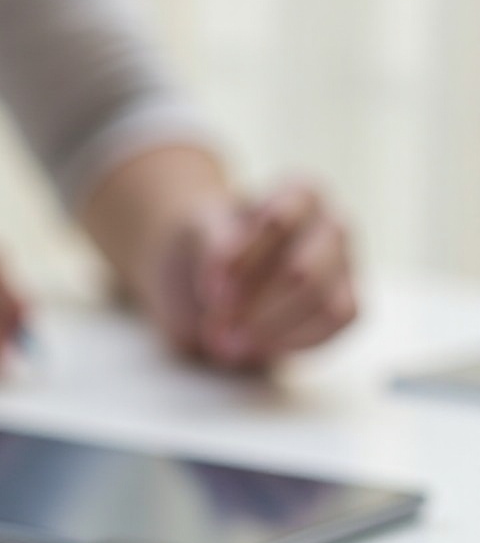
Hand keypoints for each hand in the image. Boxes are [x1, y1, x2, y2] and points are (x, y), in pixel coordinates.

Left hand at [141, 179, 356, 366]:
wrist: (213, 276)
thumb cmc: (209, 247)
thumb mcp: (198, 237)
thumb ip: (213, 246)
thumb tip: (223, 278)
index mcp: (300, 194)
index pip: (279, 224)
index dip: (241, 263)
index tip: (209, 293)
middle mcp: (331, 226)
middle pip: (304, 273)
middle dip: (254, 308)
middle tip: (212, 329)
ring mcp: (344, 267)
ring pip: (326, 305)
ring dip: (271, 332)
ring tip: (226, 344)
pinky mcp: (345, 306)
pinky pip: (332, 327)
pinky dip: (290, 343)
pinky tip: (254, 348)